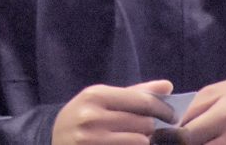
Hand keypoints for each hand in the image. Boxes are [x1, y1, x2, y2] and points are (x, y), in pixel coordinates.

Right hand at [52, 79, 175, 144]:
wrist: (53, 141)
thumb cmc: (82, 118)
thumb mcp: (100, 100)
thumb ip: (134, 93)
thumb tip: (168, 86)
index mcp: (95, 95)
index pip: (143, 101)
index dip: (164, 109)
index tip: (173, 116)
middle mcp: (92, 117)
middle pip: (145, 124)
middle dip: (150, 129)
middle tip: (145, 130)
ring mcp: (92, 140)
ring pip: (141, 142)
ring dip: (142, 143)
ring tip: (132, 139)